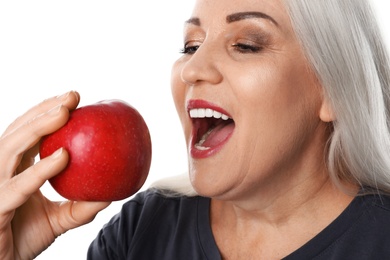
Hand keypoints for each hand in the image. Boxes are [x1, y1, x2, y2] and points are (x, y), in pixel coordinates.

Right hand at [0, 91, 109, 259]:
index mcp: (14, 171)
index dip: (45, 112)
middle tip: (72, 96)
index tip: (73, 99)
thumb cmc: (25, 238)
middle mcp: (1, 172)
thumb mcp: (59, 220)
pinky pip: (18, 186)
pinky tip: (63, 156)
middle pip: (17, 132)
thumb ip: (81, 206)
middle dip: (42, 110)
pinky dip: (40, 170)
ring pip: (10, 148)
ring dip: (38, 127)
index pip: (27, 134)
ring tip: (64, 112)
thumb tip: (112, 193)